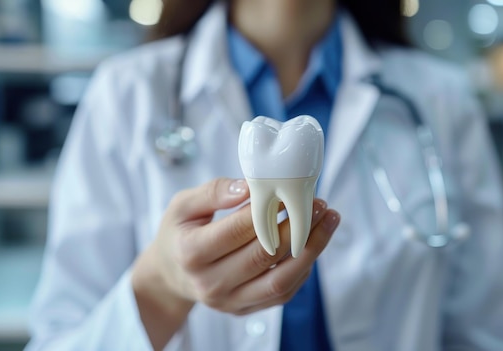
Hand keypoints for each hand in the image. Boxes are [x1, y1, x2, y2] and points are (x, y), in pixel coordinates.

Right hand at [132, 178, 339, 348]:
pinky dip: (304, 267)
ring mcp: (230, 301)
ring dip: (311, 249)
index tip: (293, 189)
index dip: (269, 209)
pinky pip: (283, 292)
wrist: (172, 274)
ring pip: (280, 279)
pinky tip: (314, 242)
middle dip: (298, 227)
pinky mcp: (246, 309)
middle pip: (264, 255)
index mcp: (191, 254)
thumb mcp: (183, 205)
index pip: (237, 230)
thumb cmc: (180, 233)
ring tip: (330, 221)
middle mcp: (210, 283)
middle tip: (320, 203)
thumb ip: (213, 192)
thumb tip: (249, 187)